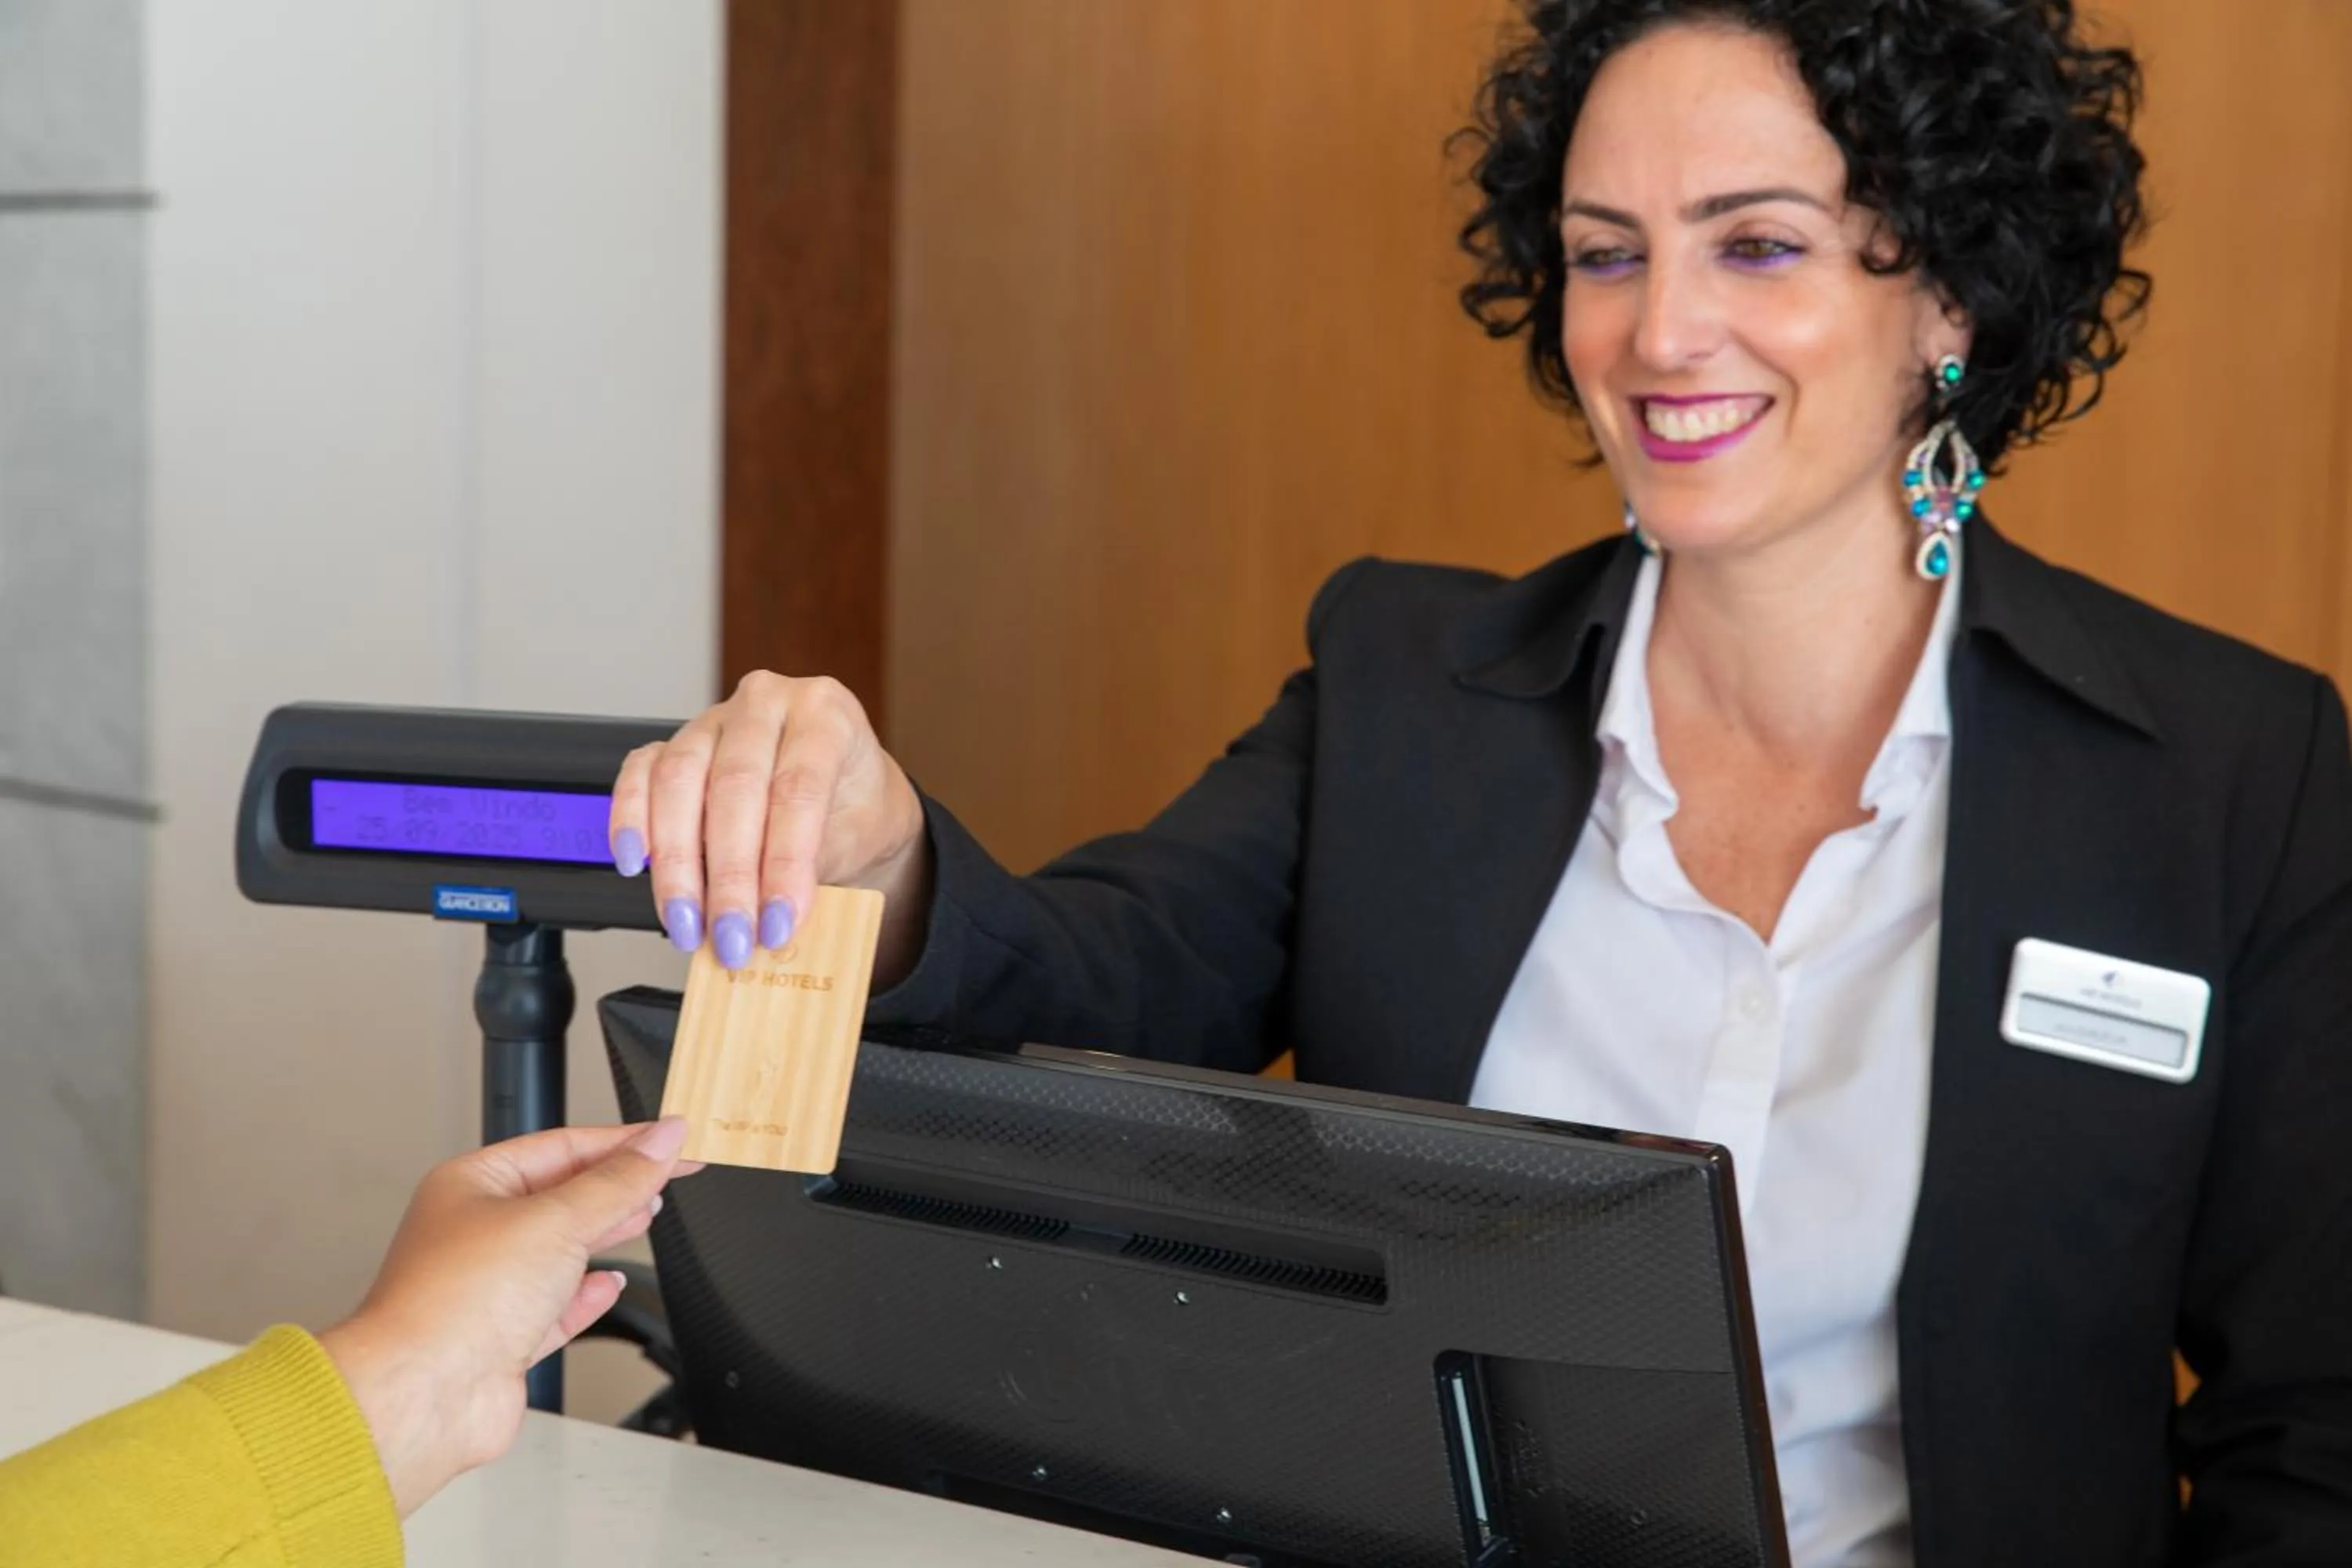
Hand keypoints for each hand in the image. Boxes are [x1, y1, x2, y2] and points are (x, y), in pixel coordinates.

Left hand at [316, 1119, 695, 1515]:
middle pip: (564, 1194)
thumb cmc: (454, 1304)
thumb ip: (618, 1182)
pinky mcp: (503, 1339)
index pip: (564, 1147)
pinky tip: (608, 1285)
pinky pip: (555, 1308)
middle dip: (618, 1184)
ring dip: (605, 1233)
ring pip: (560, 1250)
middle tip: (668, 1171)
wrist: (422, 1396)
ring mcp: (489, 1288)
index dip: (625, 1142)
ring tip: (644, 1213)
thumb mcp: (555, 1221)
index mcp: (472, 1185)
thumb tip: (661, 1141)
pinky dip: (586, 1297)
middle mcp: (476, 1232)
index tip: (672, 1139)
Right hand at [609, 672, 931, 981]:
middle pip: (734, 787)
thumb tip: (771, 927)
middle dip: (730, 876)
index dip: (785, 861)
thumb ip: (816, 872)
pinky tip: (636, 863)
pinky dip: (630, 819)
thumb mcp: (861, 836)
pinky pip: (640, 774)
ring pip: (679, 782)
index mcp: (825, 713)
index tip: (778, 921)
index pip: (798, 788)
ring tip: (688, 923)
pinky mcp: (672, 742)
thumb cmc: (855, 807)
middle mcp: (766, 704)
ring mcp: (713, 720)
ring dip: (678, 864)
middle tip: (732, 936)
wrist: (847, 791)